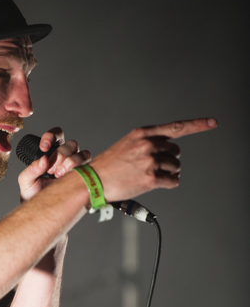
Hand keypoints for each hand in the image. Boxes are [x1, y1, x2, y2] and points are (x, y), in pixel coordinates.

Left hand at [18, 126, 91, 201]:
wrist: (43, 212)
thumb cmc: (34, 196)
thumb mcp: (26, 182)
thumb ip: (31, 170)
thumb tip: (43, 159)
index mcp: (52, 153)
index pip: (56, 136)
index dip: (51, 137)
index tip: (44, 148)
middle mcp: (66, 157)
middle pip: (71, 144)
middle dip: (60, 154)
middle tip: (51, 170)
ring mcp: (77, 166)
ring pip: (81, 153)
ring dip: (71, 162)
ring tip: (59, 175)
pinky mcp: (85, 176)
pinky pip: (89, 166)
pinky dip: (80, 169)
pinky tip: (69, 178)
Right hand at [89, 118, 216, 201]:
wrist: (93, 180)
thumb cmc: (110, 165)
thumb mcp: (127, 144)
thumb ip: (148, 142)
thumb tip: (169, 150)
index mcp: (143, 134)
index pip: (176, 127)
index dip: (197, 125)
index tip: (213, 122)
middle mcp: (148, 145)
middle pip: (176, 152)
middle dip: (168, 160)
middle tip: (151, 167)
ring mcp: (150, 161)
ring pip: (175, 167)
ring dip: (167, 173)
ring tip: (148, 176)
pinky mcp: (151, 178)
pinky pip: (172, 181)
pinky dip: (168, 183)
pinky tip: (154, 184)